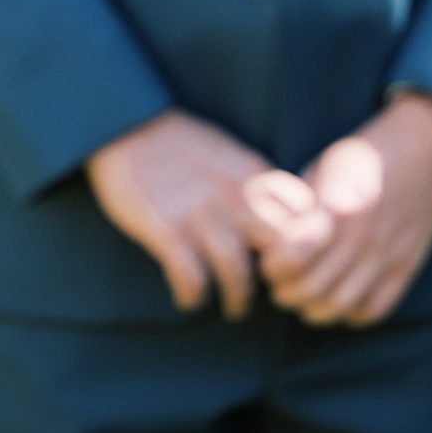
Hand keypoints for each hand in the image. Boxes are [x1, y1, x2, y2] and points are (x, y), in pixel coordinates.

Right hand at [86, 110, 319, 318]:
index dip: (306, 246)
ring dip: (238, 300)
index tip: (293, 260)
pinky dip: (192, 297)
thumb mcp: (230, 152)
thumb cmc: (178, 142)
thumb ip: (256, 183)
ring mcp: (201, 216)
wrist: (126, 124)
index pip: (305, 218)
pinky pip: (192, 281)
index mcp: (254, 174)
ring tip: (233, 308)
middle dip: (282, 279)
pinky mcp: (167, 231)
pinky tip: (188, 297)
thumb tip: (282, 216)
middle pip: (282, 251)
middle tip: (272, 291)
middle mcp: (235, 197)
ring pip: (239, 276)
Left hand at [258, 93, 431, 326]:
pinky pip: (377, 308)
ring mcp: (387, 256)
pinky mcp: (406, 266)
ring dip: (316, 311)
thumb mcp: (323, 168)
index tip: (267, 262)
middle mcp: (362, 238)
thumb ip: (304, 204)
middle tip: (278, 288)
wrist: (422, 150)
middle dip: (287, 294)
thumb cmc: (364, 155)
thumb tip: (278, 234)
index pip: (295, 255)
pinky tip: (340, 304)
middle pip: (315, 288)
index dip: (274, 266)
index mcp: (337, 209)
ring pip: (344, 305)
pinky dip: (354, 315)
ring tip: (304, 301)